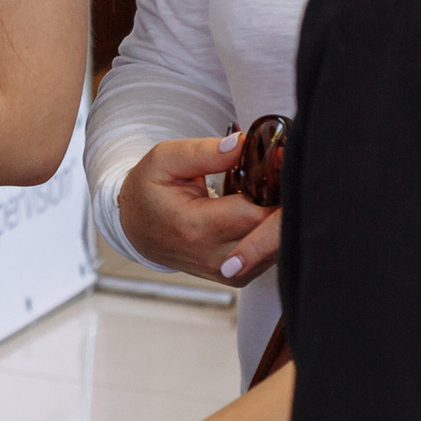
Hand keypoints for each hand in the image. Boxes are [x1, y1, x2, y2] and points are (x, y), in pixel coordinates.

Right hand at [116, 133, 283, 285]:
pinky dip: (272, 233)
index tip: (276, 166)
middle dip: (283, 205)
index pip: (254, 214)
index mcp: (194, 227)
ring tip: (266, 193)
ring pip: (278, 248)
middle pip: (273, 237)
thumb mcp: (164, 160)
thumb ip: (203, 152)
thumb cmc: (150, 192)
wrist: (137, 230)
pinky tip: (260, 211)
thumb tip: (241, 144)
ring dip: (279, 219)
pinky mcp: (238, 277)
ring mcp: (228, 272)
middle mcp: (214, 257)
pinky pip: (271, 256)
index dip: (273, 189)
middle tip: (282, 178)